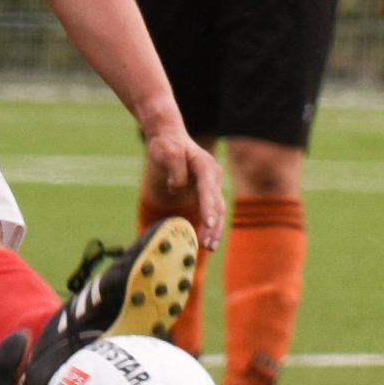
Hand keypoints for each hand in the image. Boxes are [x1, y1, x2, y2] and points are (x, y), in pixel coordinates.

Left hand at [143, 128, 224, 249]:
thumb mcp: (166, 151)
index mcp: (205, 165)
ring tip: (209, 246)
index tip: (208, 224)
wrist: (169, 137)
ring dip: (214, 229)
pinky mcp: (205, 191)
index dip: (208, 207)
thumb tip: (177, 187)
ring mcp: (211, 184)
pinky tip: (206, 240)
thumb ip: (174, 169)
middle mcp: (212, 176)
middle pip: (217, 204)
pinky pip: (210, 210)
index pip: (208, 189)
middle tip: (208, 244)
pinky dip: (210, 225)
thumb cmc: (166, 145)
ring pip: (217, 210)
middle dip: (214, 225)